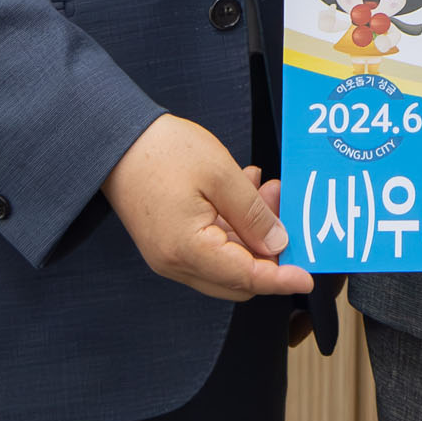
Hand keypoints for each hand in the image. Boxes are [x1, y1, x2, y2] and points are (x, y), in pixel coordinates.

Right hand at [102, 113, 313, 301]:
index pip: (245, 278)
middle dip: (269, 251)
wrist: (114, 141)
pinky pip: (210, 249)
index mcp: (187, 250)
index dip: (280, 279)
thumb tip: (278, 244)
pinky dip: (233, 229)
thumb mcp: (220, 174)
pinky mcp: (168, 245)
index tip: (307, 277)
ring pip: (226, 263)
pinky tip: (244, 194)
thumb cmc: (162, 152)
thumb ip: (252, 214)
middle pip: (237, 279)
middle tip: (284, 208)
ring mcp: (169, 256)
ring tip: (265, 190)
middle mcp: (175, 263)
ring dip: (252, 235)